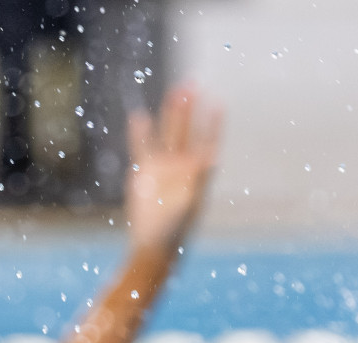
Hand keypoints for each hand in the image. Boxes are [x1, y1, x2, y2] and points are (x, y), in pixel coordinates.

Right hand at [125, 85, 222, 254]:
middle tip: (191, 84)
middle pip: (186, 131)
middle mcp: (181, 166)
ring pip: (166, 134)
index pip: (207, 142)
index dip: (213, 124)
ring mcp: (162, 168)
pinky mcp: (143, 173)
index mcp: (197, 174)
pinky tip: (139, 116)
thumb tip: (212, 155)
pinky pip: (142, 147)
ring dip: (169, 114)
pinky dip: (140, 133)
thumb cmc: (175, 229)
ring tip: (173, 91)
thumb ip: (199, 176)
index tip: (218, 104)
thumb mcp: (189, 202)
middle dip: (189, 110)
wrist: (153, 243)